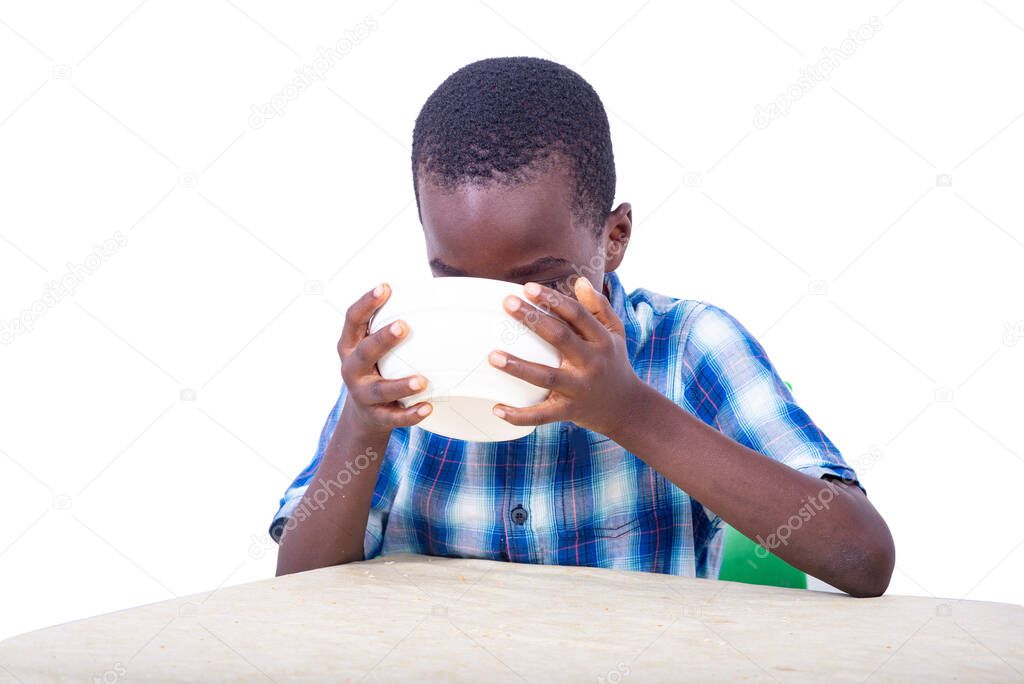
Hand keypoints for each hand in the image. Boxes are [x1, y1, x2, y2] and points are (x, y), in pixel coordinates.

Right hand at [337, 283, 431, 434]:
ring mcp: (362, 394)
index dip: (366, 303)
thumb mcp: (373, 347)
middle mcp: (352, 369)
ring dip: (401, 385)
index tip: (385, 287)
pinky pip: (394, 417)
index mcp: (350, 345)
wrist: (363, 415)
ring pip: (380, 390)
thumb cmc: (377, 368)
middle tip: (404, 326)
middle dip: (383, 339)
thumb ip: (389, 326)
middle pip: (365, 353)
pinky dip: (411, 414)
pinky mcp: (377, 416)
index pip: (353, 320)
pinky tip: (428, 408)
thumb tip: (431, 293)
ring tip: (422, 380)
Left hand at [488, 276, 644, 436]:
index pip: (577, 314)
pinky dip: (519, 415)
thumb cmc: (614, 363)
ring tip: (492, 356)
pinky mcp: (569, 411)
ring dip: (519, 367)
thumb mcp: (615, 334)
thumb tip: (580, 281)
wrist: (627, 408)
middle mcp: (592, 362)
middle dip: (533, 318)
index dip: (553, 299)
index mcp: (602, 340)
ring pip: (547, 377)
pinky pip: (542, 415)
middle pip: (560, 337)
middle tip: (507, 302)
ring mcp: (580, 388)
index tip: (527, 287)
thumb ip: (600, 308)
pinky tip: (496, 408)